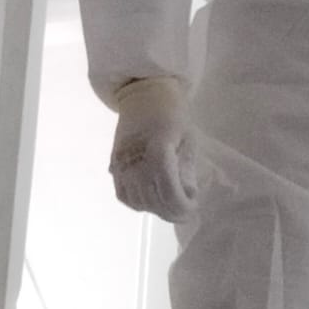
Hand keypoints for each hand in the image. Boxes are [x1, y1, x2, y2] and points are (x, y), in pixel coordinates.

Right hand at [109, 76, 197, 222]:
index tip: (194, 208)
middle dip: (172, 212)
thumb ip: (187, 168)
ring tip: (172, 205)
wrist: (143, 96)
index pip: (167, 189)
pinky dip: (139, 203)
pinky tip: (153, 200)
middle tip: (187, 211)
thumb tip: (188, 194)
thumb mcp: (188, 138)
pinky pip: (123, 195)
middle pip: (152, 199)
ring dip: (157, 209)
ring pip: (137, 201)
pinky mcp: (114, 166)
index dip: (181, 205)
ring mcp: (121, 164)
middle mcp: (135, 160)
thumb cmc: (172, 114)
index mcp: (157, 148)